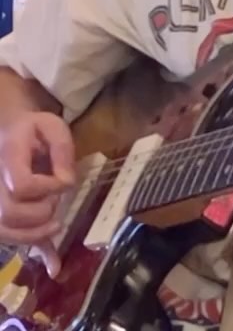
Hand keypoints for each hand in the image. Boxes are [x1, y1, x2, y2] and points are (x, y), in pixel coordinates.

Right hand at [0, 111, 74, 276]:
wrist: (7, 133)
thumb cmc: (32, 130)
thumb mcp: (53, 126)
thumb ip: (62, 149)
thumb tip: (66, 183)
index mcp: (7, 155)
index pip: (21, 185)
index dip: (46, 189)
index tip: (64, 182)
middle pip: (10, 213)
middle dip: (41, 213)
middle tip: (56, 201)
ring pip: (5, 230)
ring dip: (35, 234)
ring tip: (55, 224)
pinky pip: (8, 237)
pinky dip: (33, 250)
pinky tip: (54, 265)